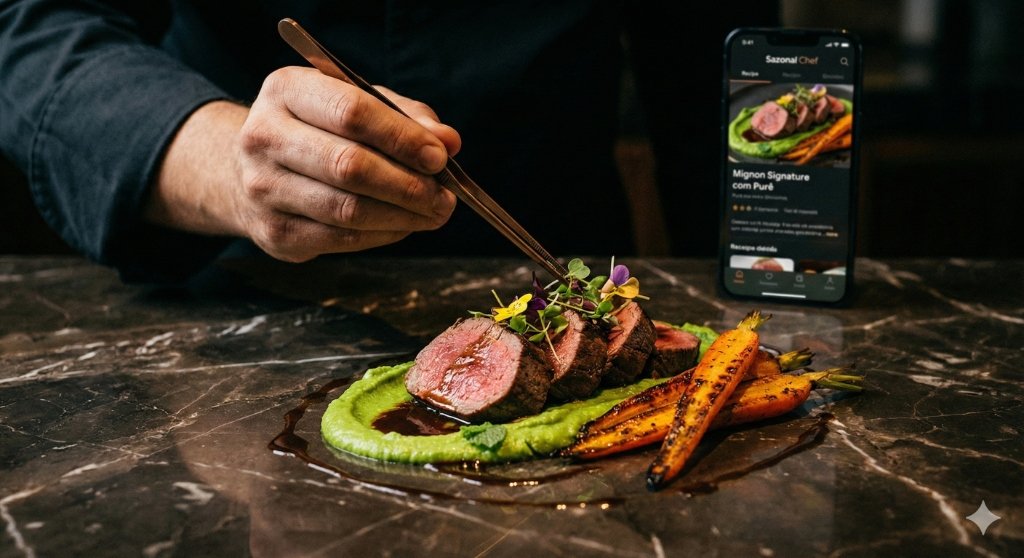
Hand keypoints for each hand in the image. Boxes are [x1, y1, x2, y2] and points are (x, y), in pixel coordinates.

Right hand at [147, 66, 459, 261]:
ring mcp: (263, 189)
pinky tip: (403, 225)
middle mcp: (264, 137)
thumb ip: (404, 117)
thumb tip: (448, 142)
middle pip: (349, 166)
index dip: (402, 137)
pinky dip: (383, 235)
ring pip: (348, 210)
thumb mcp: (355, 103)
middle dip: (408, 185)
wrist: (247, 169)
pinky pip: (342, 239)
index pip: (351, 112)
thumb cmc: (317, 130)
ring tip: (433, 213)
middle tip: (445, 196)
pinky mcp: (274, 233)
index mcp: (285, 90)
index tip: (440, 156)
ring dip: (403, 216)